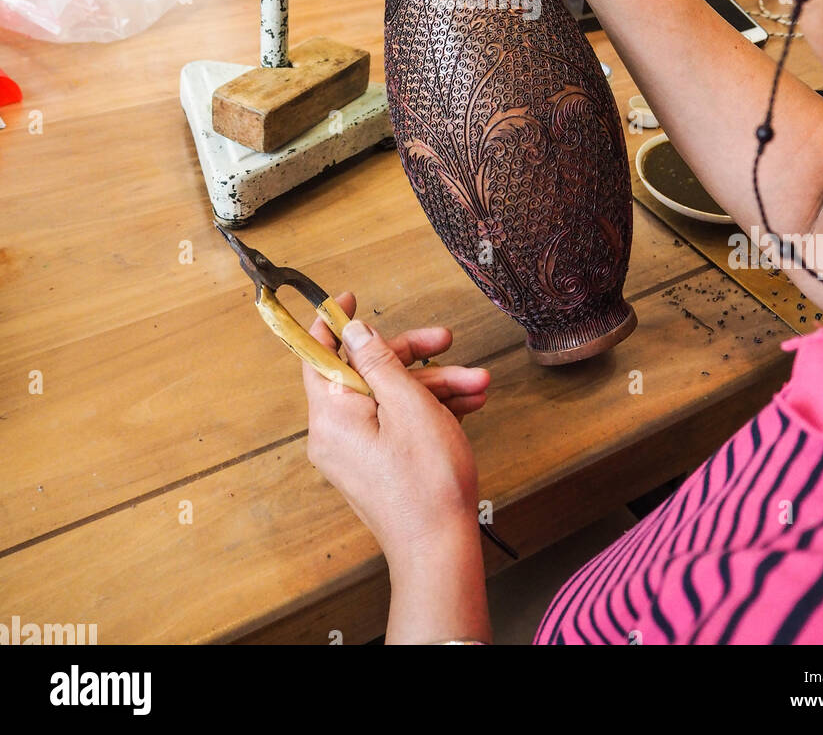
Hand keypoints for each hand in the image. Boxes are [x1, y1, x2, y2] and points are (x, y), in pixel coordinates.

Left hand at [302, 294, 489, 564]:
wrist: (440, 549)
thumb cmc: (426, 483)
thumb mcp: (409, 405)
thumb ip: (379, 362)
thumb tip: (353, 331)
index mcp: (331, 414)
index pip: (318, 355)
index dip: (333, 323)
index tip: (348, 299)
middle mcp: (335, 432)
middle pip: (366, 373)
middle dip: (413, 356)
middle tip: (446, 339)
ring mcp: (355, 451)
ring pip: (390, 397)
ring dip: (435, 385)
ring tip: (478, 384)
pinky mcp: (375, 465)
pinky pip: (396, 423)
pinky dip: (430, 410)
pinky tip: (468, 404)